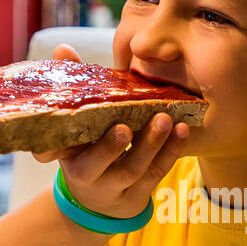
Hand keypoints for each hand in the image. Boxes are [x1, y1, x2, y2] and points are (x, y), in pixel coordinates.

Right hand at [32, 43, 190, 218]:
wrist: (95, 197)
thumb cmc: (83, 147)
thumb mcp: (73, 124)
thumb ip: (71, 86)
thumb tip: (63, 48)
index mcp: (71, 161)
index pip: (75, 157)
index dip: (99, 146)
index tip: (117, 125)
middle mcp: (92, 180)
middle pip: (110, 168)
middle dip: (124, 147)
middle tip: (140, 123)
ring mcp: (118, 191)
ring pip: (138, 171)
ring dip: (154, 146)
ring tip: (169, 121)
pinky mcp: (139, 196)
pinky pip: (157, 174)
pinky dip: (171, 152)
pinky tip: (183, 131)